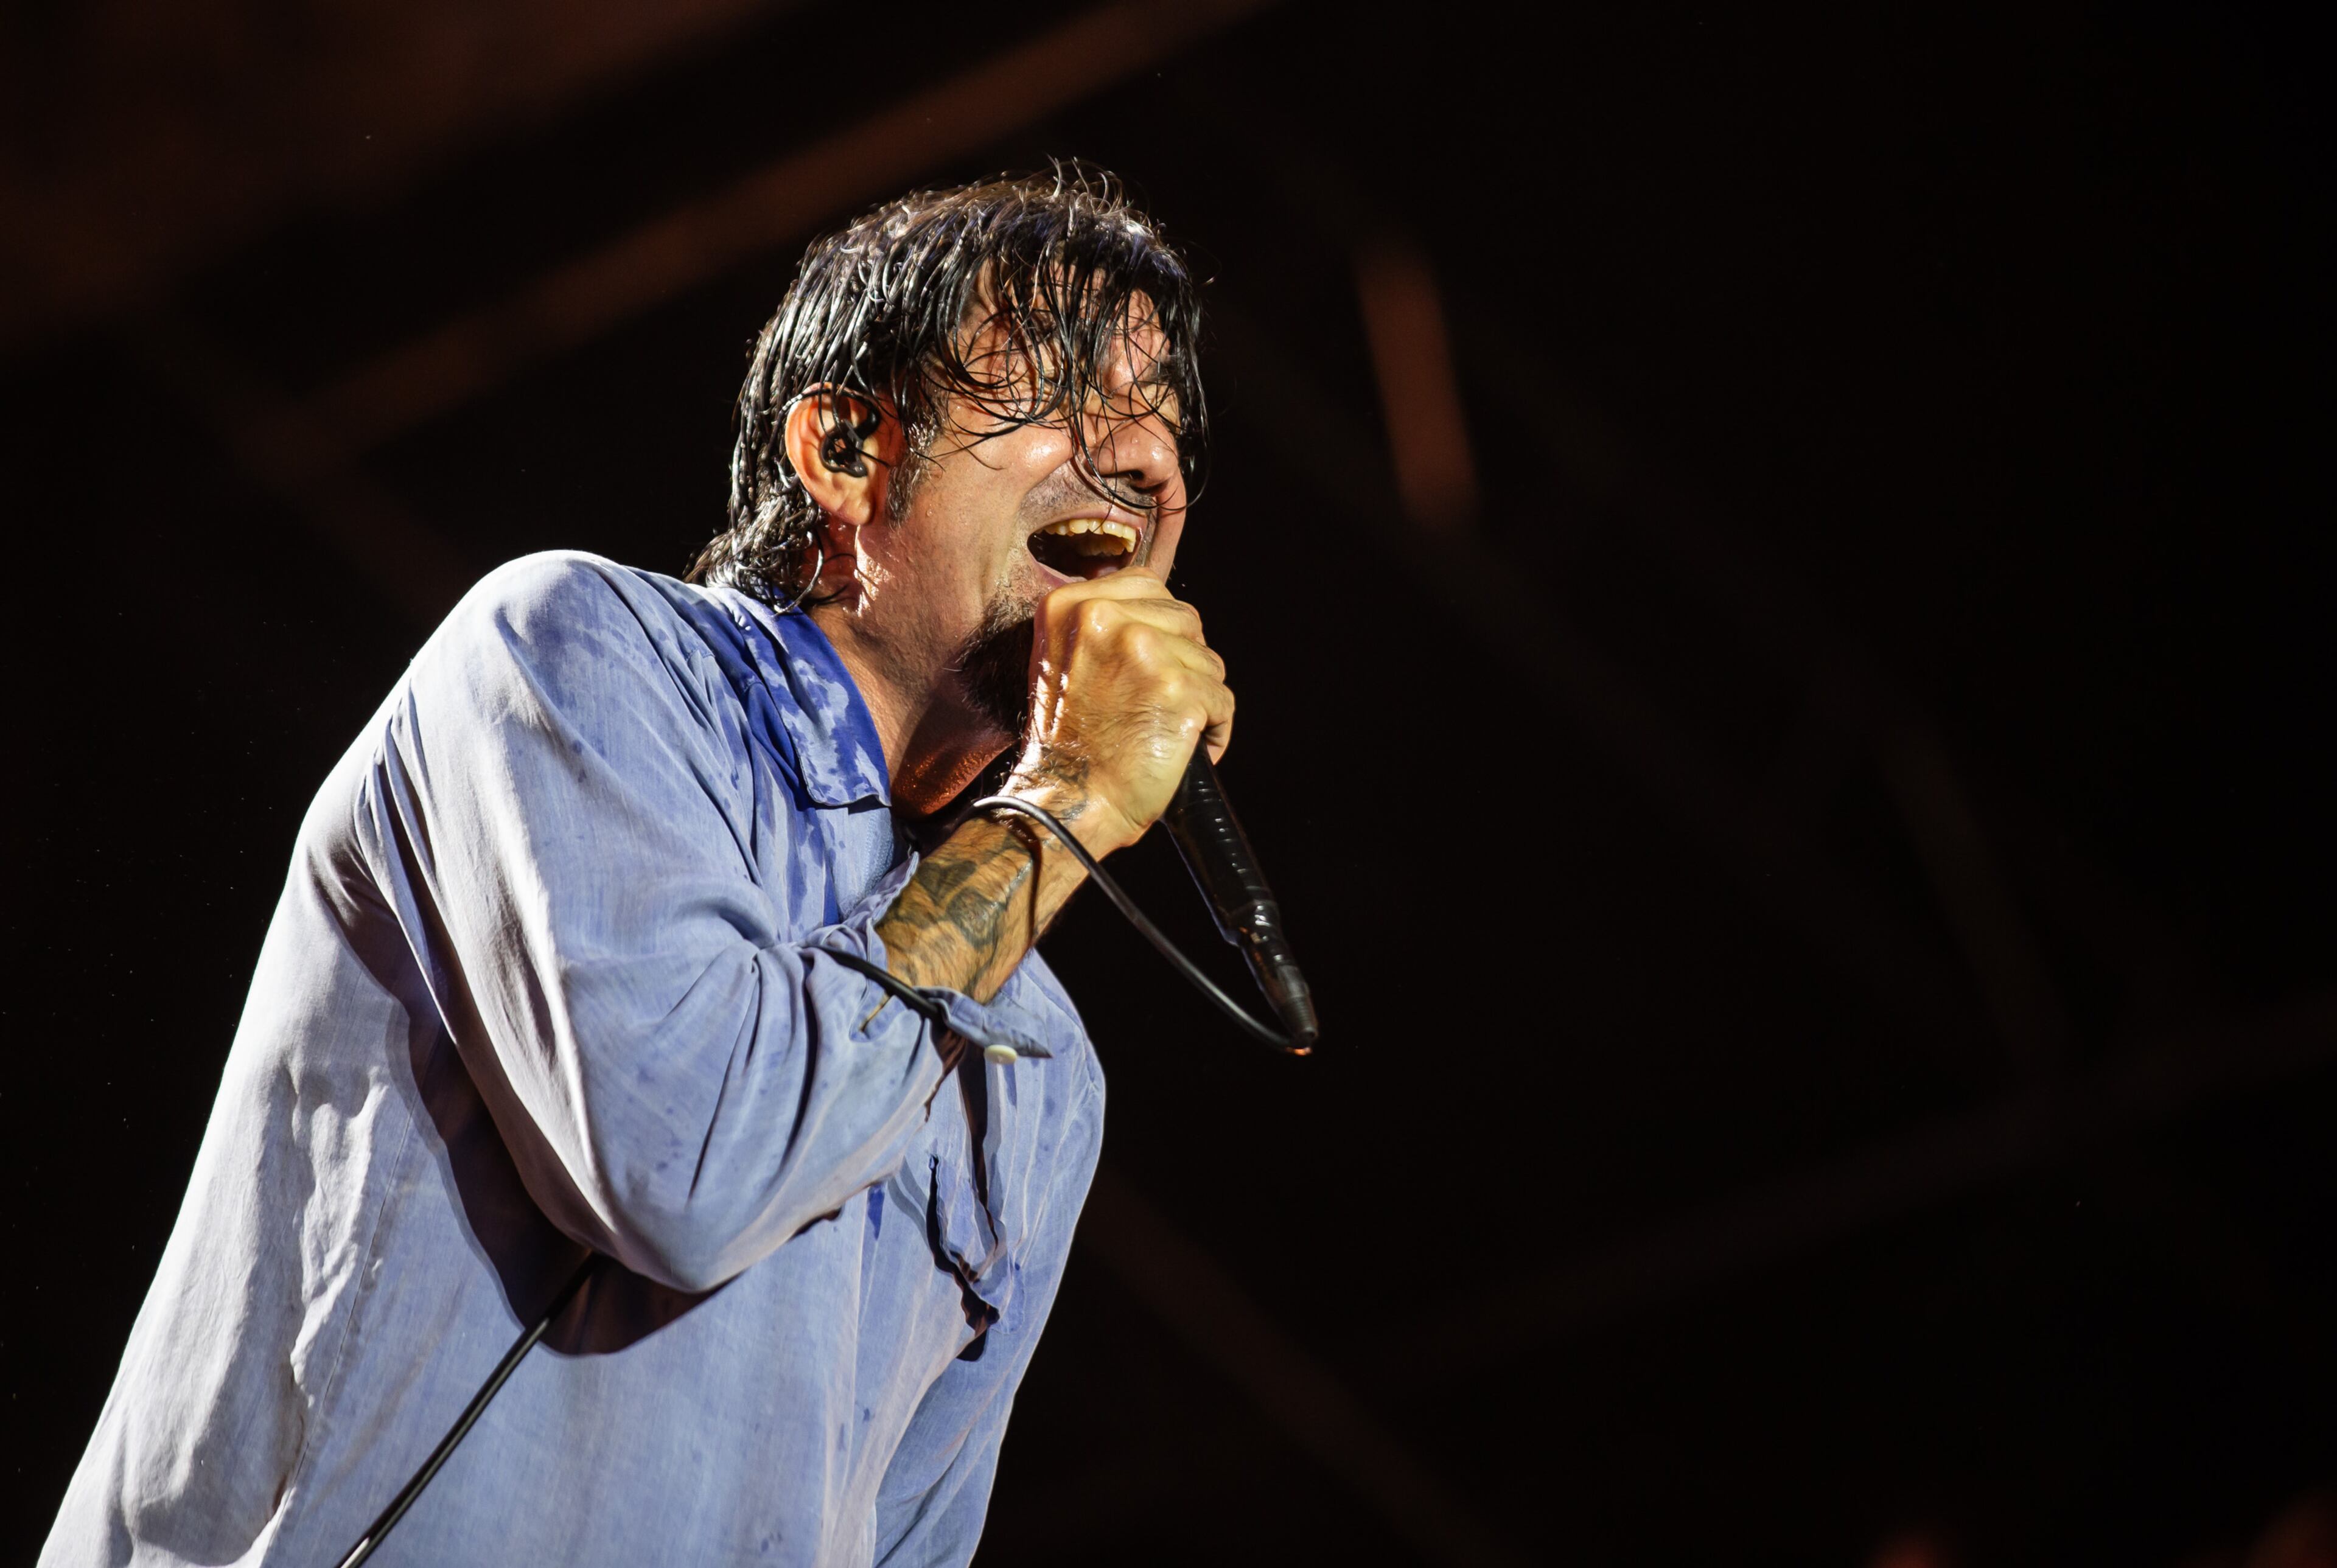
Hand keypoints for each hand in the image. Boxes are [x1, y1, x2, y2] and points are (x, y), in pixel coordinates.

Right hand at [1007, 567, 1232, 855]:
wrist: (1067, 800)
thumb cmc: (1068, 741)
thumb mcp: (1064, 658)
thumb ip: (1104, 623)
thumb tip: (1159, 605)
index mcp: (1071, 605)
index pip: (1149, 583)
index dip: (1161, 626)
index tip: (1145, 666)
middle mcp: (1105, 618)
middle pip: (1186, 619)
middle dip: (1183, 662)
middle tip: (1151, 704)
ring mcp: (1144, 652)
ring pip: (1210, 660)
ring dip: (1198, 697)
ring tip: (1162, 728)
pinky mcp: (1179, 690)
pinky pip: (1223, 700)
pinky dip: (1213, 730)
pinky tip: (1182, 748)